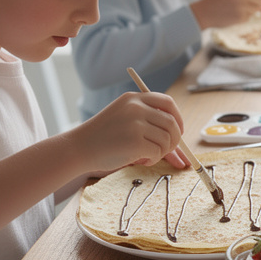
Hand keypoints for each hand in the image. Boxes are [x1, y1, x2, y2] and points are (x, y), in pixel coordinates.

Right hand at [72, 92, 187, 172]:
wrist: (78, 148)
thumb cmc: (103, 138)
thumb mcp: (125, 121)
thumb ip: (149, 124)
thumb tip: (182, 145)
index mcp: (134, 98)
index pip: (168, 103)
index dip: (178, 118)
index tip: (178, 131)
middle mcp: (136, 107)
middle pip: (172, 123)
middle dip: (174, 140)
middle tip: (165, 151)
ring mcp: (135, 123)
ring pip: (167, 139)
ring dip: (161, 152)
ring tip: (146, 156)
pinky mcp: (135, 141)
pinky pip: (158, 152)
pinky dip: (153, 160)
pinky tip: (140, 160)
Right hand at [190, 0, 260, 28]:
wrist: (203, 12)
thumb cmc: (217, 1)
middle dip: (259, 5)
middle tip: (253, 9)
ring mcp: (241, 5)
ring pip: (256, 9)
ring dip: (251, 12)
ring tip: (239, 12)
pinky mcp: (240, 16)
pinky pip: (249, 18)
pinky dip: (243, 18)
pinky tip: (233, 17)